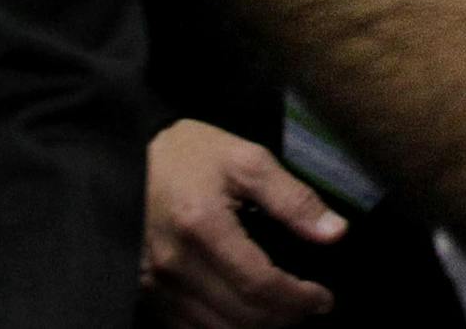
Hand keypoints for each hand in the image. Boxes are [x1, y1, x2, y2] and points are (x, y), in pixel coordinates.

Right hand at [144, 121, 343, 327]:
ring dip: (256, 328)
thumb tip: (335, 233)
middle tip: (309, 306)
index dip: (297, 299)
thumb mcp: (247, 159)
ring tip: (283, 312)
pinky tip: (246, 316)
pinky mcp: (144, 291)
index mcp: (203, 226)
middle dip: (283, 318)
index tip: (323, 299)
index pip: (259, 284)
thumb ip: (293, 198)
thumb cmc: (192, 154)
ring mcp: (156, 283)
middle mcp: (176, 263)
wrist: (129, 154)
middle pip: (240, 315)